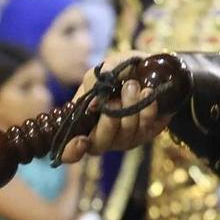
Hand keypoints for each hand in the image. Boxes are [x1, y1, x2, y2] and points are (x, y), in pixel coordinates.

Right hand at [54, 63, 176, 164]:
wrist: (149, 67)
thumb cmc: (117, 72)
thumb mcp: (101, 70)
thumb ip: (93, 80)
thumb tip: (94, 102)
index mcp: (83, 124)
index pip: (70, 152)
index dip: (72, 152)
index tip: (81, 140)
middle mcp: (103, 136)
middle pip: (100, 144)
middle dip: (108, 122)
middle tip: (114, 100)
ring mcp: (126, 137)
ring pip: (125, 134)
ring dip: (128, 107)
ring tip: (132, 85)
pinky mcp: (148, 132)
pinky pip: (147, 126)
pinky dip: (147, 109)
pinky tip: (147, 92)